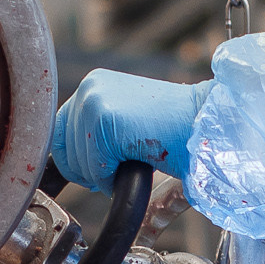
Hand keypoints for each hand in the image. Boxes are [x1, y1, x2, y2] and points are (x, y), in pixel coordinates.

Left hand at [50, 72, 211, 192]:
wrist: (206, 124)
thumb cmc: (173, 132)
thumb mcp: (125, 123)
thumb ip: (93, 133)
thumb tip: (58, 164)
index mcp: (93, 86)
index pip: (58, 133)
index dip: (78, 159)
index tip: (103, 166)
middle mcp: (89, 88)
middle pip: (62, 151)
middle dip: (90, 169)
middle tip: (123, 164)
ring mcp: (94, 101)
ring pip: (78, 163)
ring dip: (104, 175)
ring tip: (134, 159)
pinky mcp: (103, 120)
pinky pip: (94, 168)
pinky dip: (113, 178)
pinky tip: (137, 161)